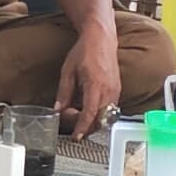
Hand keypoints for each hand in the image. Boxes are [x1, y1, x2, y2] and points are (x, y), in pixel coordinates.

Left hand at [56, 18, 123, 144]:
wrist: (101, 39)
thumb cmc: (84, 52)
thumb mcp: (68, 72)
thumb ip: (63, 93)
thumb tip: (57, 110)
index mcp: (95, 84)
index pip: (90, 113)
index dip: (82, 127)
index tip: (76, 137)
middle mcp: (108, 89)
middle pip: (99, 119)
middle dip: (86, 126)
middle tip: (72, 121)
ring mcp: (116, 90)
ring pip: (106, 116)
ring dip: (93, 121)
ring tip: (79, 113)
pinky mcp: (118, 90)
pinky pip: (110, 109)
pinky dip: (100, 114)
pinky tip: (89, 108)